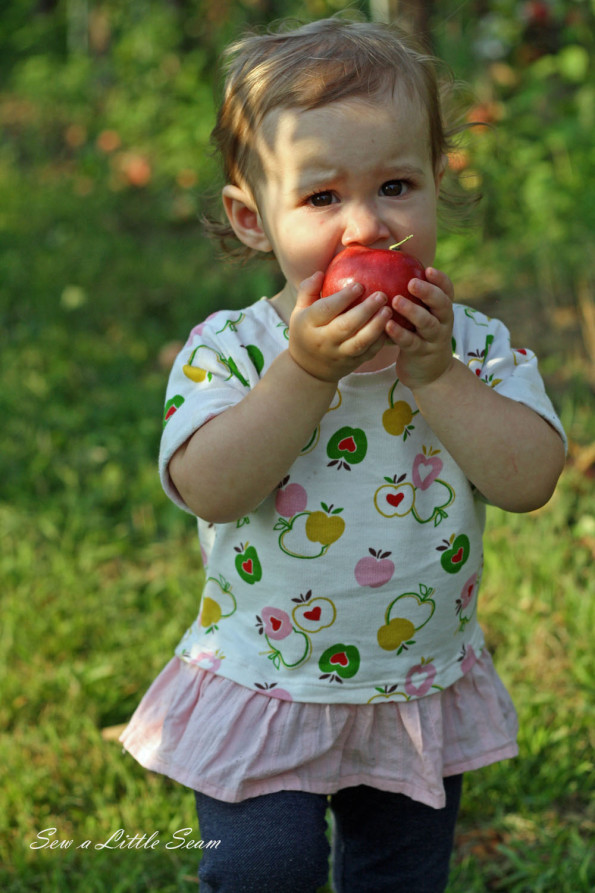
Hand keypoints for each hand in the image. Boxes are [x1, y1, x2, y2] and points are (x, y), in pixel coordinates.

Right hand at [288, 272, 391, 381]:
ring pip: (359, 342)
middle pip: (346, 326)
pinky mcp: (352, 363)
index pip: (326, 309)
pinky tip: (390, 326)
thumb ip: (308, 290)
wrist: (308, 369)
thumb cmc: (306, 331)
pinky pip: (368, 353)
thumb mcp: (299, 311)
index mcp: (309, 324)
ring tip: (388, 311)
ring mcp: (339, 354)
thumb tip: (321, 273)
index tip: (359, 285)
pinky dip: (380, 341)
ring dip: (376, 327)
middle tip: (381, 295)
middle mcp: (324, 341)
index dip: (343, 297)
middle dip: (365, 310)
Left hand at [385, 267, 454, 390]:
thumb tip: (387, 268)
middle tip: (412, 282)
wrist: (431, 374)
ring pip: (427, 323)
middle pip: (441, 304)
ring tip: (396, 301)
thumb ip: (414, 298)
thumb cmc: (421, 336)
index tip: (428, 269)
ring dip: (412, 311)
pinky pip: (411, 342)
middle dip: (428, 292)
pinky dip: (399, 333)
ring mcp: (433, 338)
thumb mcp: (423, 316)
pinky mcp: (421, 353)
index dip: (440, 279)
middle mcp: (442, 322)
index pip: (447, 290)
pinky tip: (388, 325)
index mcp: (442, 309)